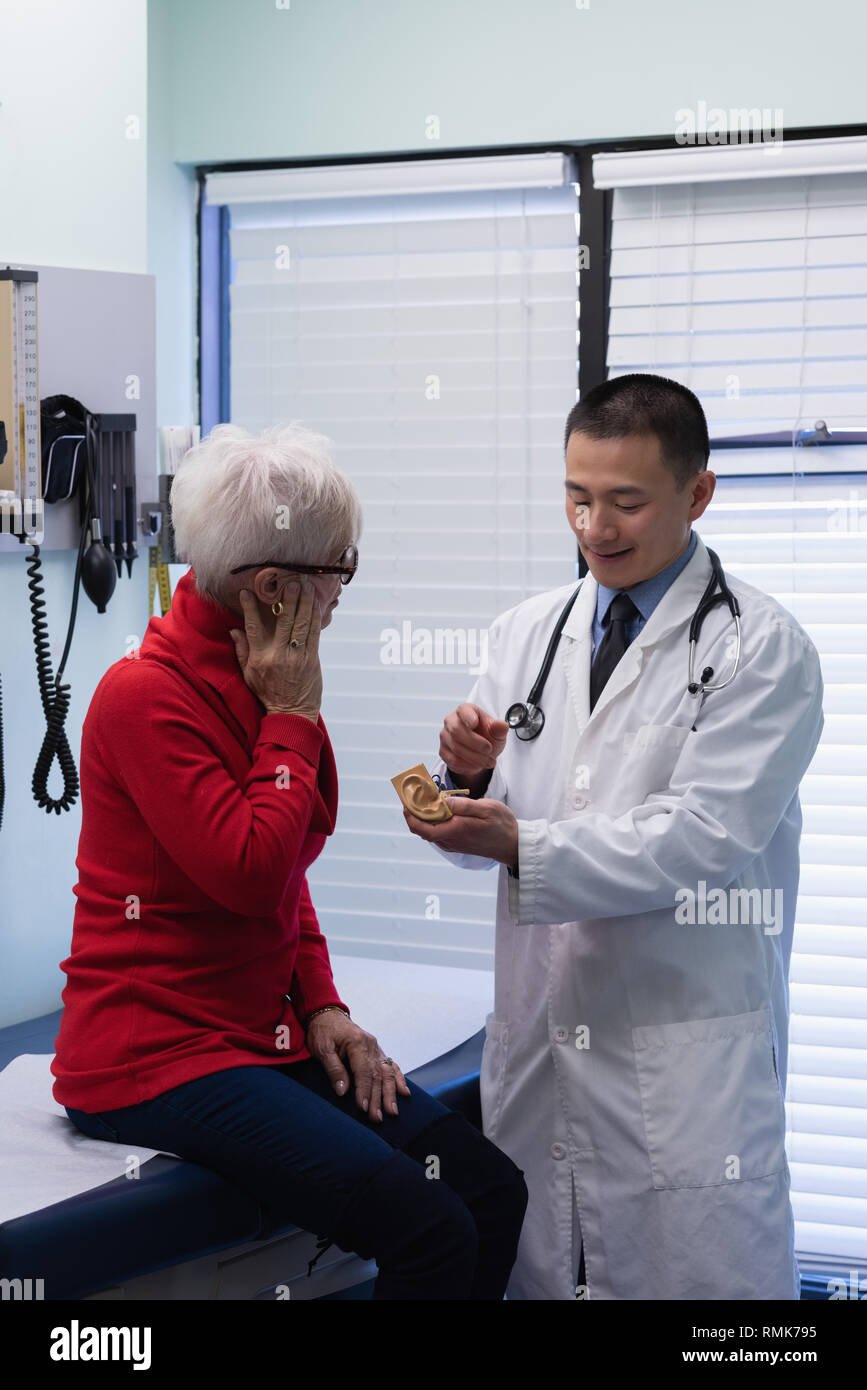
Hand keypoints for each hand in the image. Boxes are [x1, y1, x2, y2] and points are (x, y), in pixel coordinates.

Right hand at [229, 578, 322, 720]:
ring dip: (304, 602)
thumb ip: (242, 651)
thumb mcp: (249, 675)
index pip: (253, 628)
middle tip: (289, 581)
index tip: (246, 592)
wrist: (291, 714)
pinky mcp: (312, 659)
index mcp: (260, 658)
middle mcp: (278, 655)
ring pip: (301, 624)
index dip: (250, 608)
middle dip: (287, 599)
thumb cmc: (268, 694)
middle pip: (283, 621)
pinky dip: (315, 616)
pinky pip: (314, 633)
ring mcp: (297, 656)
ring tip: (305, 585)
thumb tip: (233, 630)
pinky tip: (315, 603)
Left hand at [305, 1010, 410, 1121]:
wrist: (327, 1014)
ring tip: (393, 1111)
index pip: (363, 1071)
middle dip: (378, 1098)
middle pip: (377, 1075)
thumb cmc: (322, 1031)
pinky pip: (391, 1065)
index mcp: (357, 1042)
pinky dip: (398, 1079)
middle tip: (377, 1118)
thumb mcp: (322, 1049)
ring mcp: (376, 1048)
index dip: (364, 1091)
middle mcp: (371, 1045)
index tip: (364, 1108)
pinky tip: (404, 1092)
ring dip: (390, 1093)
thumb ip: (333, 1069)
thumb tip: (343, 1091)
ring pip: (387, 1073)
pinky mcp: (377, 1051)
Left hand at [403, 794, 518, 868]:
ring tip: (423, 799)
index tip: (406, 801)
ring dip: (422, 817)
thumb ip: (464, 805)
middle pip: (421, 830)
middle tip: (412, 796)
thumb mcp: (486, 809)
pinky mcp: (456, 843)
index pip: (423, 828)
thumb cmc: (502, 825)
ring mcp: (452, 843)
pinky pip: (437, 832)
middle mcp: (450, 840)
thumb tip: (443, 800)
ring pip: (428, 831)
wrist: (512, 844)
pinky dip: (431, 821)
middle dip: (413, 813)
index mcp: (455, 830)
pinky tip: (437, 809)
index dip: (410, 815)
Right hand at [439, 703, 509, 779]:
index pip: (463, 710)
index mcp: (466, 710)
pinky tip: (478, 765)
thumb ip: (499, 729)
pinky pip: (453, 760)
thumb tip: (501, 725)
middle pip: (456, 731)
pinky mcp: (443, 751)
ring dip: (475, 758)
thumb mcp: (497, 733)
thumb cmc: (488, 737)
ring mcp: (445, 736)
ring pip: (456, 748)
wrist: (481, 753)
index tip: (474, 724)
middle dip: (475, 743)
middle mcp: (452, 721)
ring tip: (489, 761)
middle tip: (489, 750)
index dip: (467, 716)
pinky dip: (468, 765)